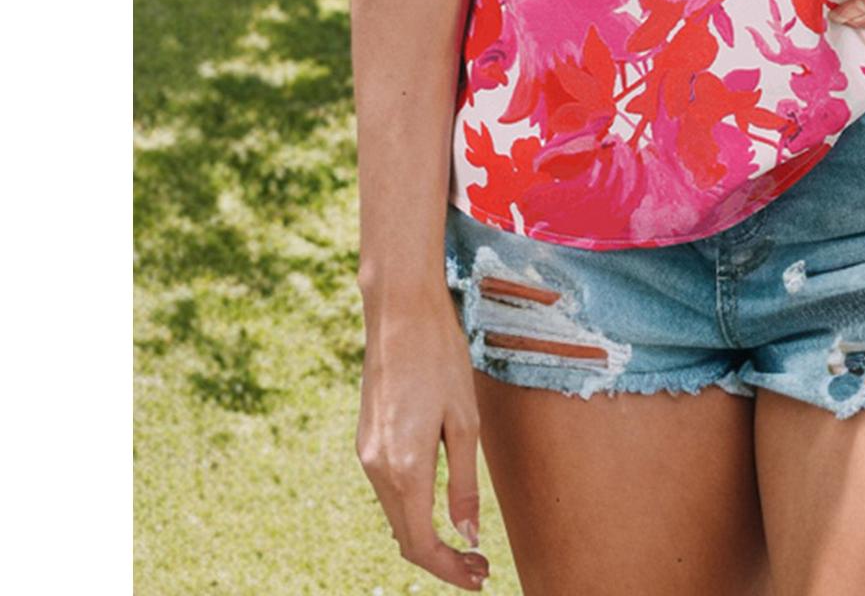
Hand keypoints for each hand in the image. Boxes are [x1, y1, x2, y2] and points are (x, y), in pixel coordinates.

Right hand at [356, 282, 490, 590]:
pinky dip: (411, 507)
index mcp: (404, 467)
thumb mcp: (465, 422)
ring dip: (425, 533)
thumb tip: (467, 535)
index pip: (420, 544)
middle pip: (404, 536)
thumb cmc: (441, 359)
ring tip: (464, 541)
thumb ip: (464, 484)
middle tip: (479, 565)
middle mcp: (376, 467)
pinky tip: (435, 502)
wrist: (400, 313)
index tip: (480, 577)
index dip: (449, 569)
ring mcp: (365, 452)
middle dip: (440, 558)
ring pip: (395, 513)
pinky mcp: (365, 438)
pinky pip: (387, 488)